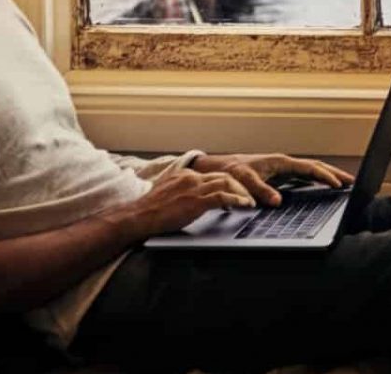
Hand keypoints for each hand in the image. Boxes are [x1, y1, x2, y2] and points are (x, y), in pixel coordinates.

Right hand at [118, 169, 255, 237]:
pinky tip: (244, 205)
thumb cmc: (151, 210)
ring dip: (242, 193)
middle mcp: (191, 177)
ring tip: (250, 202)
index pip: (213, 174)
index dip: (228, 183)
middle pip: (224, 175)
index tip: (236, 192)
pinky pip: (223, 197)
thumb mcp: (169, 194)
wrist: (140, 216)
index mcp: (185, 175)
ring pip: (227, 183)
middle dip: (240, 186)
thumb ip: (183, 192)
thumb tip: (192, 200)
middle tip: (250, 196)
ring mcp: (194, 188)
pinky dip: (237, 200)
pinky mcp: (196, 201)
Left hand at [189, 153, 355, 206]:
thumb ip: (260, 190)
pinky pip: (304, 176)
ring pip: (311, 170)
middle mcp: (284, 163)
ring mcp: (283, 168)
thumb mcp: (244, 181)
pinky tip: (323, 187)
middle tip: (352, 182)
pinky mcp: (280, 175)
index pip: (309, 168)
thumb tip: (278, 202)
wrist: (219, 169)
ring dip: (328, 175)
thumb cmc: (231, 172)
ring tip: (344, 184)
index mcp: (280, 162)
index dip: (325, 176)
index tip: (338, 185)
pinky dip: (317, 180)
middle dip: (335, 173)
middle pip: (316, 167)